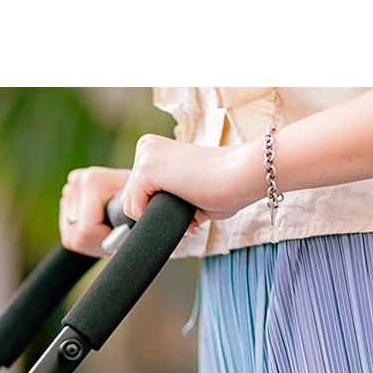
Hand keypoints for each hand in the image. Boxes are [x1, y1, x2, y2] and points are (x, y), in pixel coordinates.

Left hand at [59, 136, 265, 254]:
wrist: (242, 176)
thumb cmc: (222, 187)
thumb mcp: (182, 192)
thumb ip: (160, 200)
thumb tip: (143, 225)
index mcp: (152, 151)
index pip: (135, 193)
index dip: (156, 208)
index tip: (185, 202)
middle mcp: (145, 148)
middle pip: (129, 200)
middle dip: (154, 213)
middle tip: (189, 204)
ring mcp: (144, 156)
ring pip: (130, 207)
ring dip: (157, 216)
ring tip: (188, 202)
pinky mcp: (146, 170)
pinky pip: (133, 211)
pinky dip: (155, 216)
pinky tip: (182, 199)